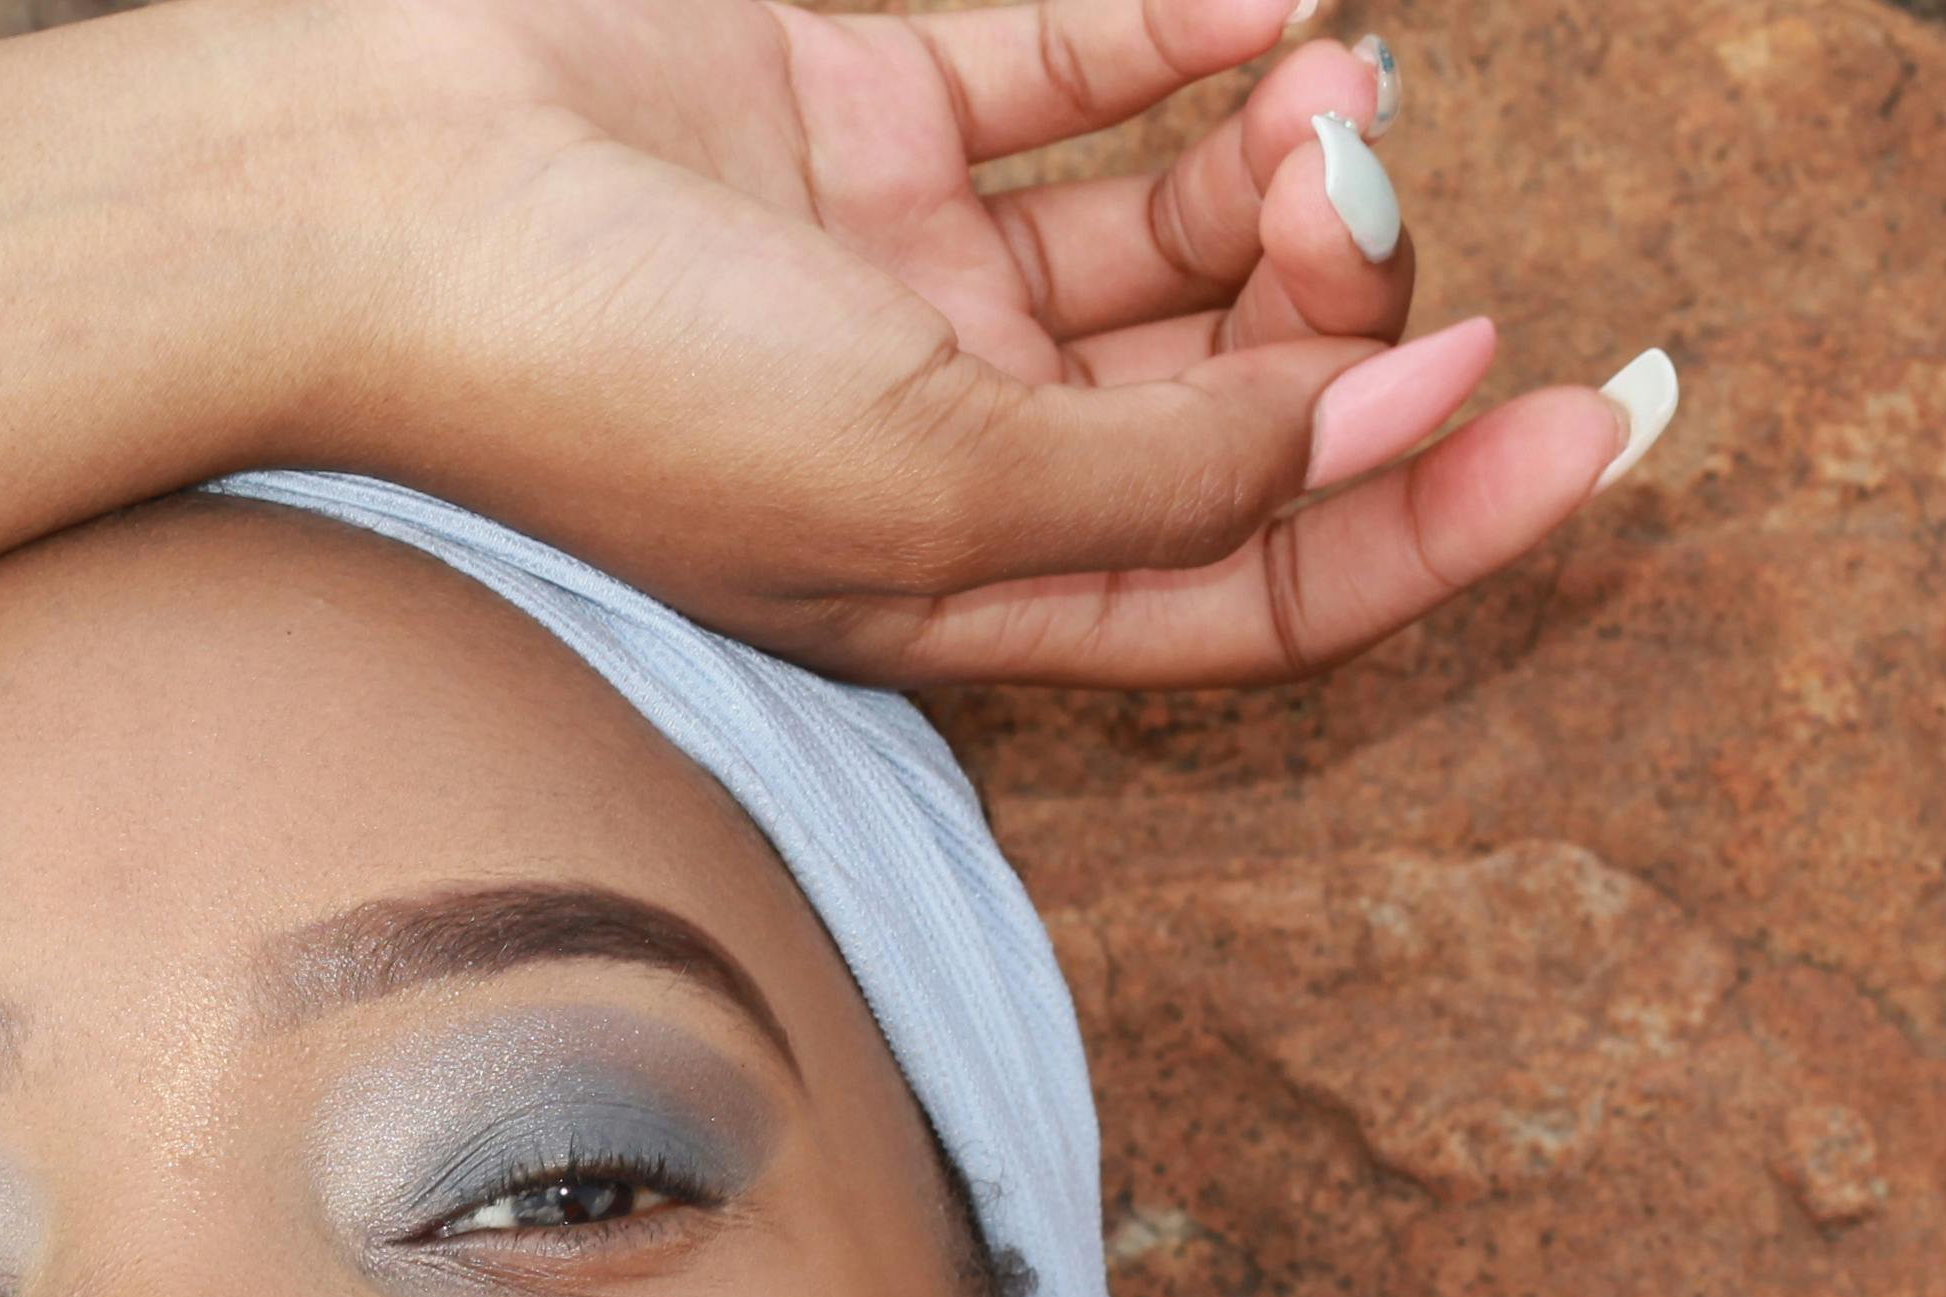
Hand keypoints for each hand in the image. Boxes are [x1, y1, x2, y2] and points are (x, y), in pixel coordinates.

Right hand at [298, 0, 1644, 683]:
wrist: (361, 197)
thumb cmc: (594, 388)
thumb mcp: (921, 490)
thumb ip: (1165, 482)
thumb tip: (1380, 424)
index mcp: (952, 589)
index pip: (1249, 586)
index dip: (1432, 522)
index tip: (1585, 422)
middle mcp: (941, 444)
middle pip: (1236, 402)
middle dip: (1352, 307)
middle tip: (1360, 203)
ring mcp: (898, 273)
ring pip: (1174, 235)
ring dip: (1288, 168)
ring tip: (1328, 98)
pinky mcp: (852, 108)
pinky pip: (1071, 68)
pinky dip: (1190, 36)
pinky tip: (1279, 8)